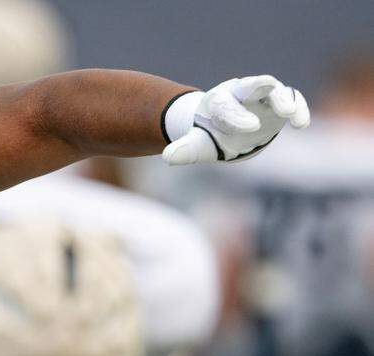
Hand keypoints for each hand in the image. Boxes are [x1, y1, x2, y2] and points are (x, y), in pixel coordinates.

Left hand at [162, 75, 309, 164]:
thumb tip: (168, 157)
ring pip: (276, 90)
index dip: (238, 116)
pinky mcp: (278, 103)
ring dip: (284, 100)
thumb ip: (185, 149)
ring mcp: (261, 97)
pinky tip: (301, 124)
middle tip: (273, 98)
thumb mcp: (196, 144)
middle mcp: (241, 94)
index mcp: (218, 102)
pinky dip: (298, 109)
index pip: (226, 106)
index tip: (249, 128)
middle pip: (252, 85)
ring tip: (290, 115)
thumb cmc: (209, 135)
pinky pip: (291, 99)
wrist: (223, 128)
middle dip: (261, 88)